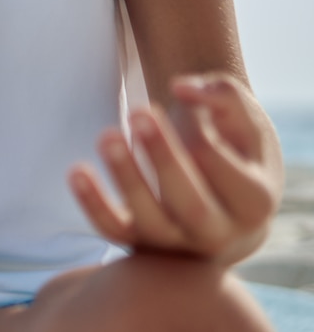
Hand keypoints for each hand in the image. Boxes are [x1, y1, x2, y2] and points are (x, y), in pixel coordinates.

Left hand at [69, 74, 282, 266]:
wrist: (224, 204)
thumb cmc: (234, 150)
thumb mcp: (242, 121)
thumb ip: (222, 95)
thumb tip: (181, 87)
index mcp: (255, 202)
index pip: (225, 170)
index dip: (196, 131)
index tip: (174, 95)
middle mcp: (221, 233)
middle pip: (191, 204)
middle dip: (164, 158)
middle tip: (138, 112)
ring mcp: (179, 243)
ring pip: (150, 221)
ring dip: (126, 179)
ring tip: (106, 135)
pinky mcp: (142, 243)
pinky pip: (113, 230)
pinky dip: (93, 204)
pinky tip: (76, 170)